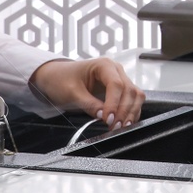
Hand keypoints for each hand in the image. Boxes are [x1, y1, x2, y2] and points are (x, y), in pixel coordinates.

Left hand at [29, 57, 143, 128]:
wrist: (56, 77)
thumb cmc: (61, 80)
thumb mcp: (71, 93)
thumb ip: (89, 104)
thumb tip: (104, 116)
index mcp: (104, 65)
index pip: (116, 84)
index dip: (114, 103)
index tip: (108, 119)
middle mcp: (116, 70)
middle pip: (129, 90)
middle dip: (124, 110)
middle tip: (114, 127)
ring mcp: (120, 79)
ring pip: (135, 95)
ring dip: (131, 111)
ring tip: (122, 127)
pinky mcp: (120, 89)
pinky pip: (132, 100)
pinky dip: (131, 111)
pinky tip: (124, 122)